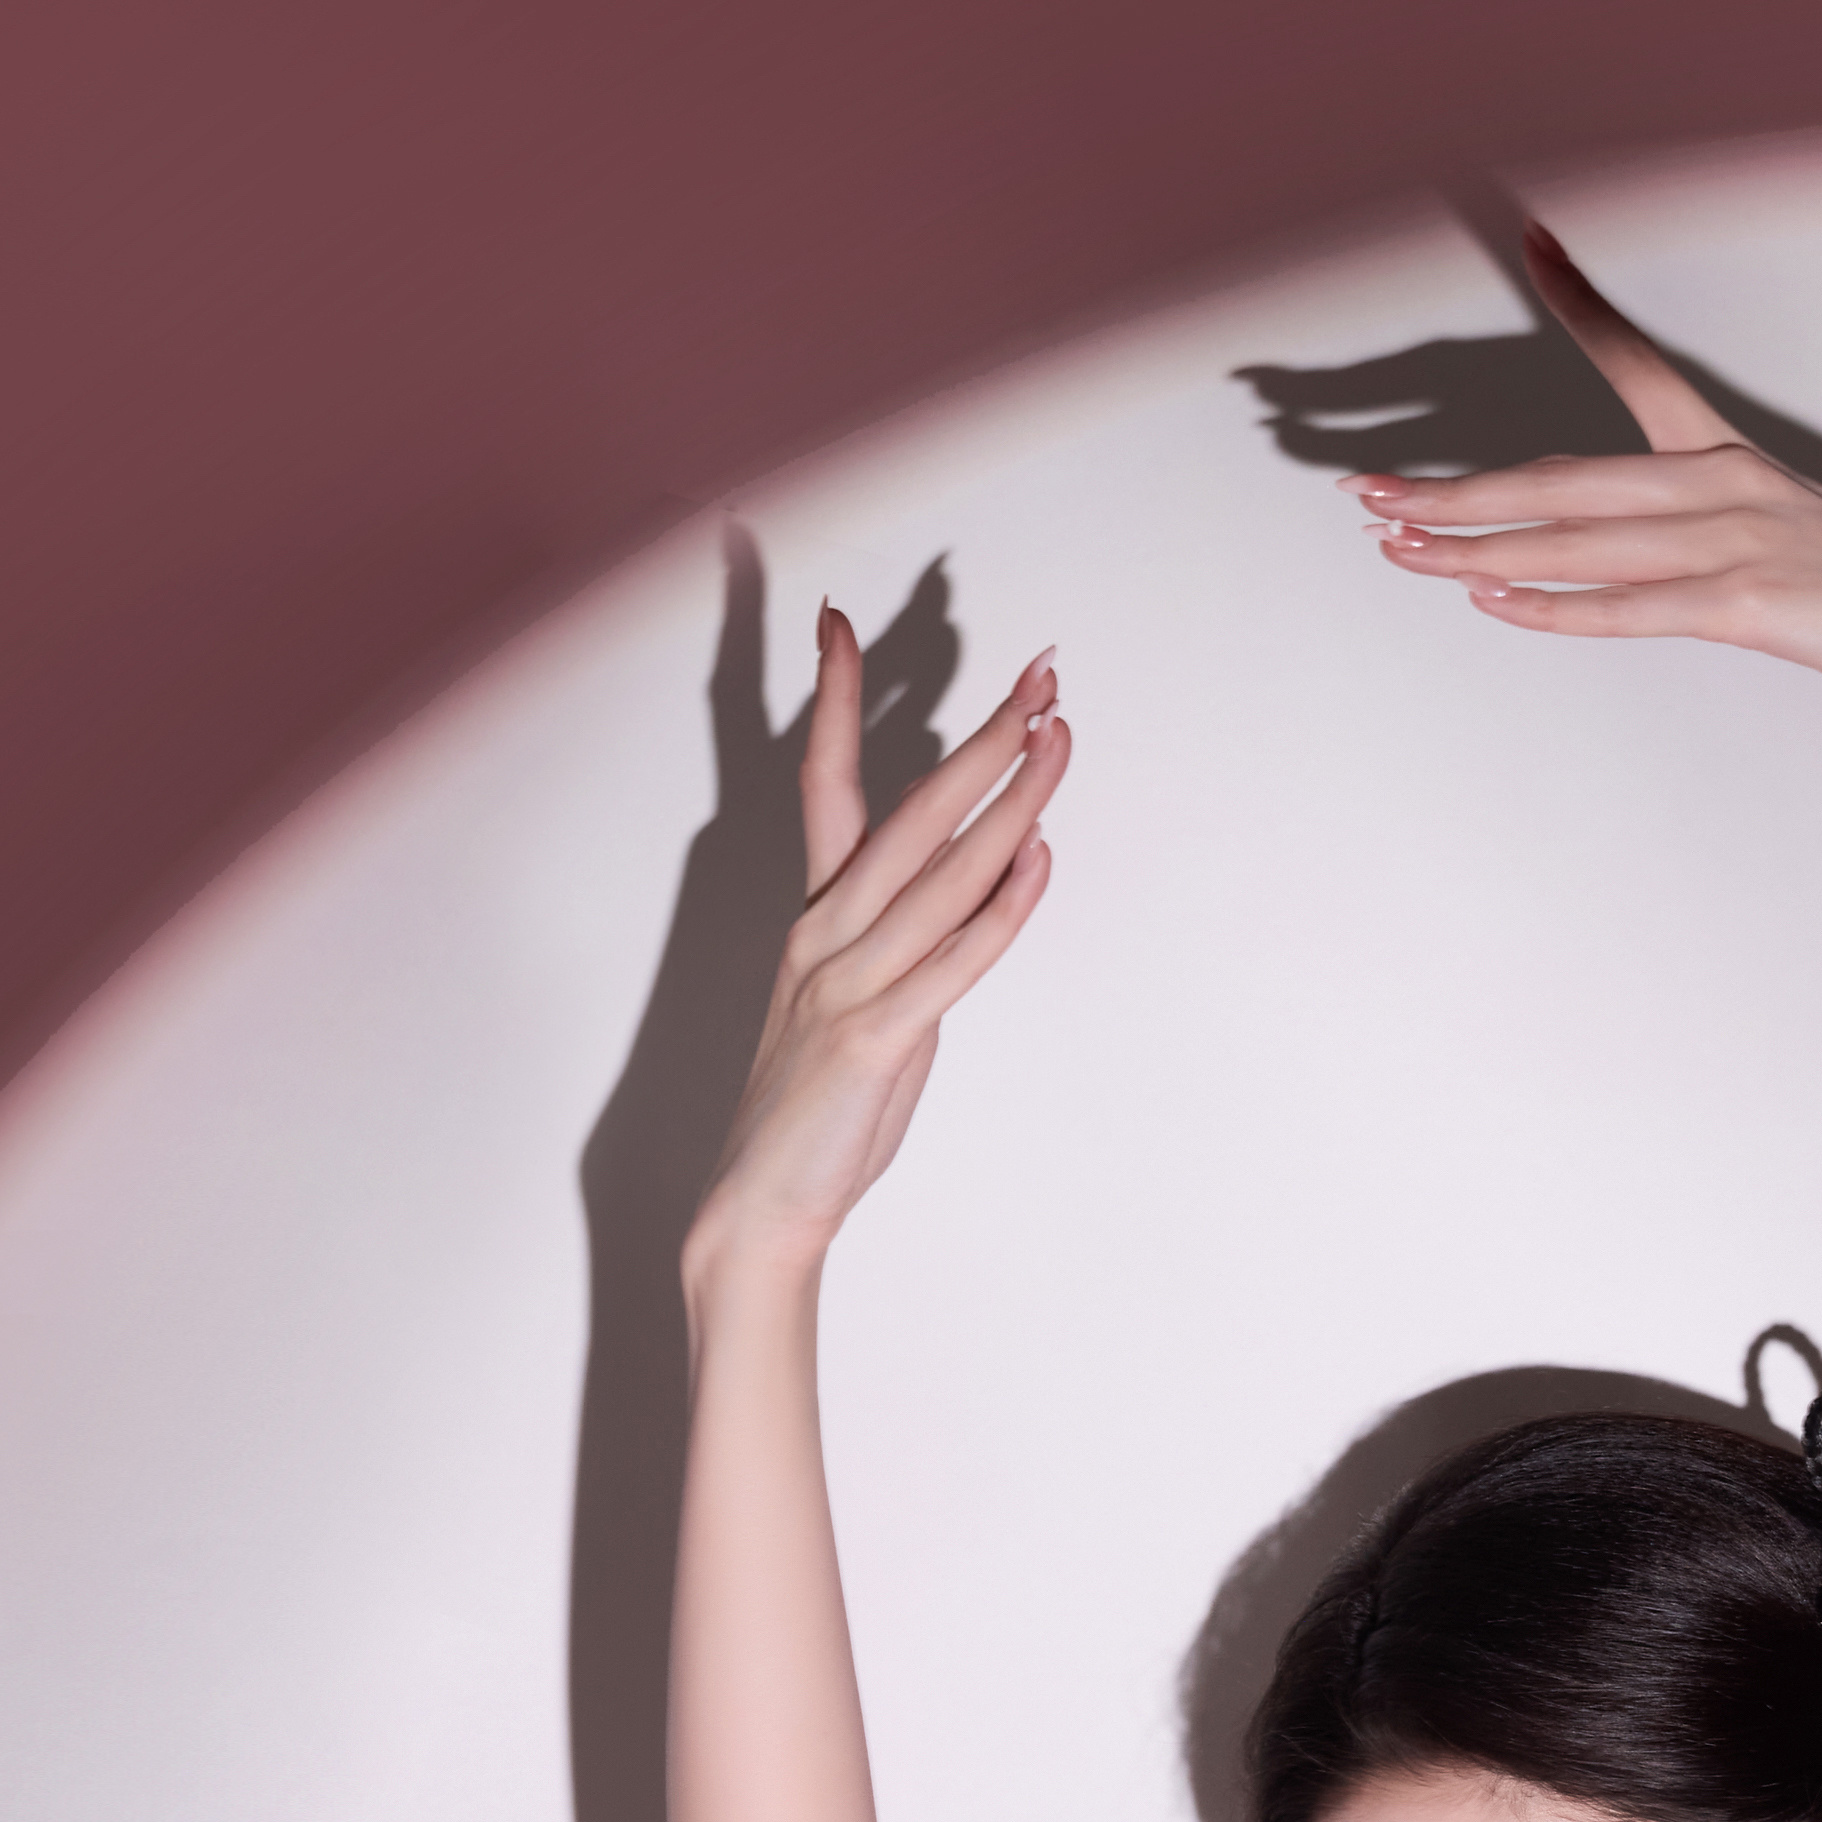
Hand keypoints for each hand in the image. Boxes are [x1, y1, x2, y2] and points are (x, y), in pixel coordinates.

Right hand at [689, 621, 1066, 1286]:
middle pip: (911, 807)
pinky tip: (1038, 858)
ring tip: (1059, 738)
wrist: (761, 1203)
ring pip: (941, 869)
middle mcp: (827, 931)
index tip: (841, 619)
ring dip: (1010, 799)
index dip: (830, 697)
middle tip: (1039, 673)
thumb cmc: (817, 1104)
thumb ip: (905, 940)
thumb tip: (976, 888)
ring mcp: (848, 980)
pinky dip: (1000, 908)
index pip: (819, 779)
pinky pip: (951, 959)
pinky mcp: (875, 1036)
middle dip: (983, 734)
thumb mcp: (859, 1000)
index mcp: (816, 915)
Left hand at [1354, 225, 1821, 717]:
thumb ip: (1694, 537)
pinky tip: (1491, 598)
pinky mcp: (1748, 600)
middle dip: (1456, 486)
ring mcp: (1734, 537)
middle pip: (1561, 476)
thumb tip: (1614, 551)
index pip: (1639, 363)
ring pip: (1576, 537)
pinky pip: (1630, 605)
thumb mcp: (1778, 541)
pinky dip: (1555, 605)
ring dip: (1476, 544)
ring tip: (1399, 546)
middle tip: (1369, 492)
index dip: (1584, 302)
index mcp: (1726, 455)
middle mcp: (1721, 481)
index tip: (1532, 242)